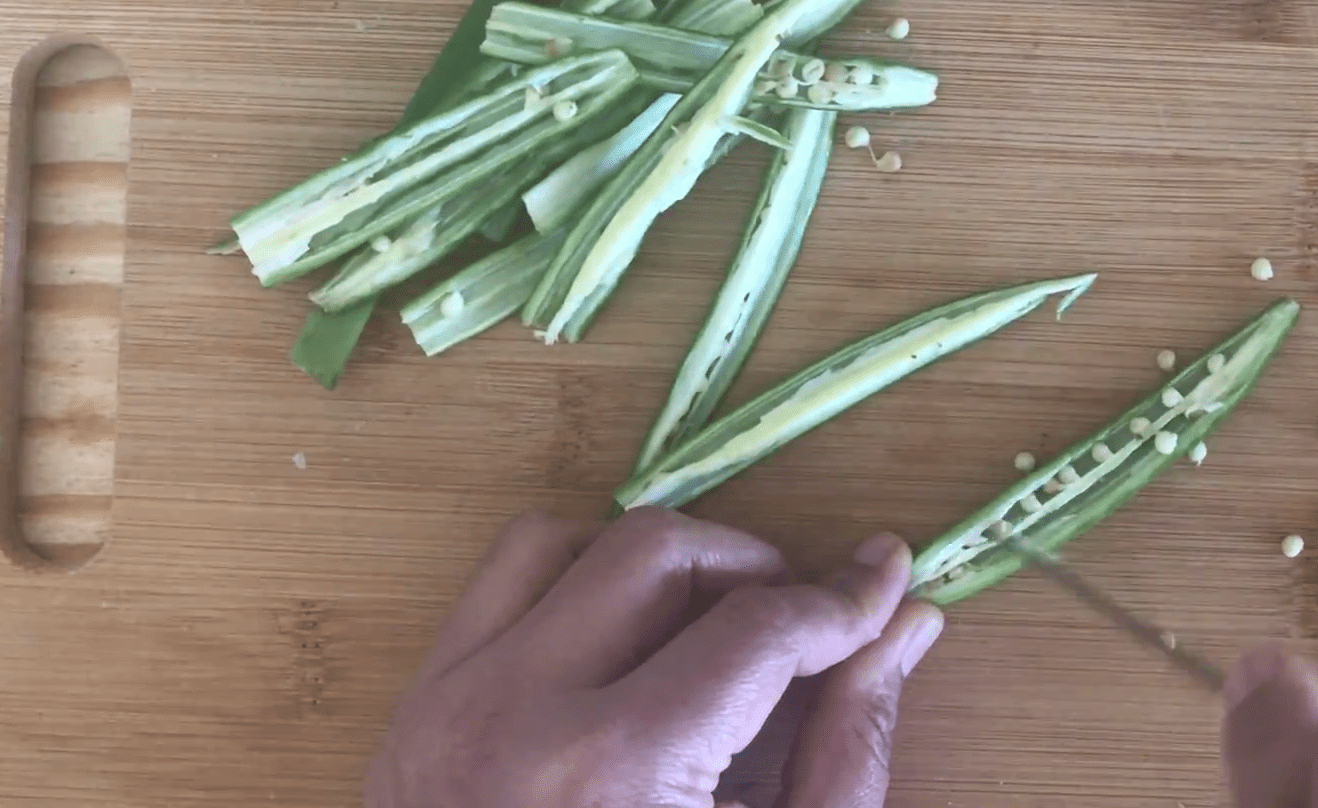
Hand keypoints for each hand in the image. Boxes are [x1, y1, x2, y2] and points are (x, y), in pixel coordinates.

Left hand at [366, 507, 943, 807]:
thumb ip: (846, 748)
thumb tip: (904, 623)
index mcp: (617, 775)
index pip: (754, 629)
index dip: (840, 598)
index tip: (885, 581)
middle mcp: (517, 719)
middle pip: (658, 554)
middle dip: (752, 568)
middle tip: (798, 622)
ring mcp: (447, 709)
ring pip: (564, 543)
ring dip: (653, 564)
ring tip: (707, 626)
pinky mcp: (413, 713)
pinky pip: (498, 582)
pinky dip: (571, 579)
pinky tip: (623, 640)